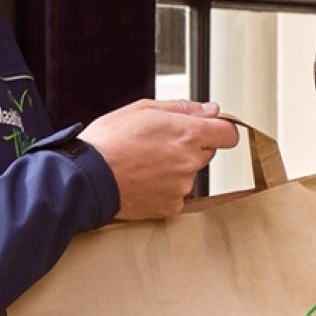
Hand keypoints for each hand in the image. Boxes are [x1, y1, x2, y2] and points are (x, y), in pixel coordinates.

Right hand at [78, 99, 240, 219]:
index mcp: (188, 134)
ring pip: (190, 174)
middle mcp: (190, 161)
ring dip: (175, 169)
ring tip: (144, 164)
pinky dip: (165, 189)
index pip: (228, 133)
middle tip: (158, 145)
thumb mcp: (143, 109)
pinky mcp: (171, 206)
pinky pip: (177, 195)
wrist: (87, 178)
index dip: (220, 129)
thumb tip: (211, 109)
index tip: (211, 129)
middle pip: (206, 153)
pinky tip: (143, 181)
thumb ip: (183, 108)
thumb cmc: (109, 141)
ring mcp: (182, 186)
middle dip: (190, 147)